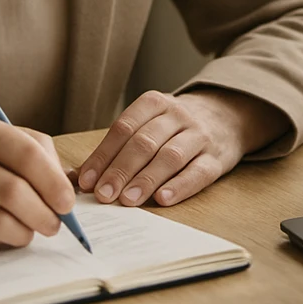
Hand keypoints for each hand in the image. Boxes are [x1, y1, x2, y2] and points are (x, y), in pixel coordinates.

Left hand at [72, 89, 287, 207]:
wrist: (227, 116)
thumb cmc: (174, 127)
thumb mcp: (148, 122)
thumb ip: (116, 147)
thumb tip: (75, 178)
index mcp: (155, 103)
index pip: (124, 128)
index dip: (103, 155)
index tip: (86, 181)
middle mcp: (178, 115)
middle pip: (144, 142)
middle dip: (121, 170)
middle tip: (103, 195)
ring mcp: (200, 136)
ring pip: (170, 156)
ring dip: (146, 179)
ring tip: (128, 200)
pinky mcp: (217, 158)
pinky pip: (198, 172)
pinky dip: (180, 186)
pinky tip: (163, 198)